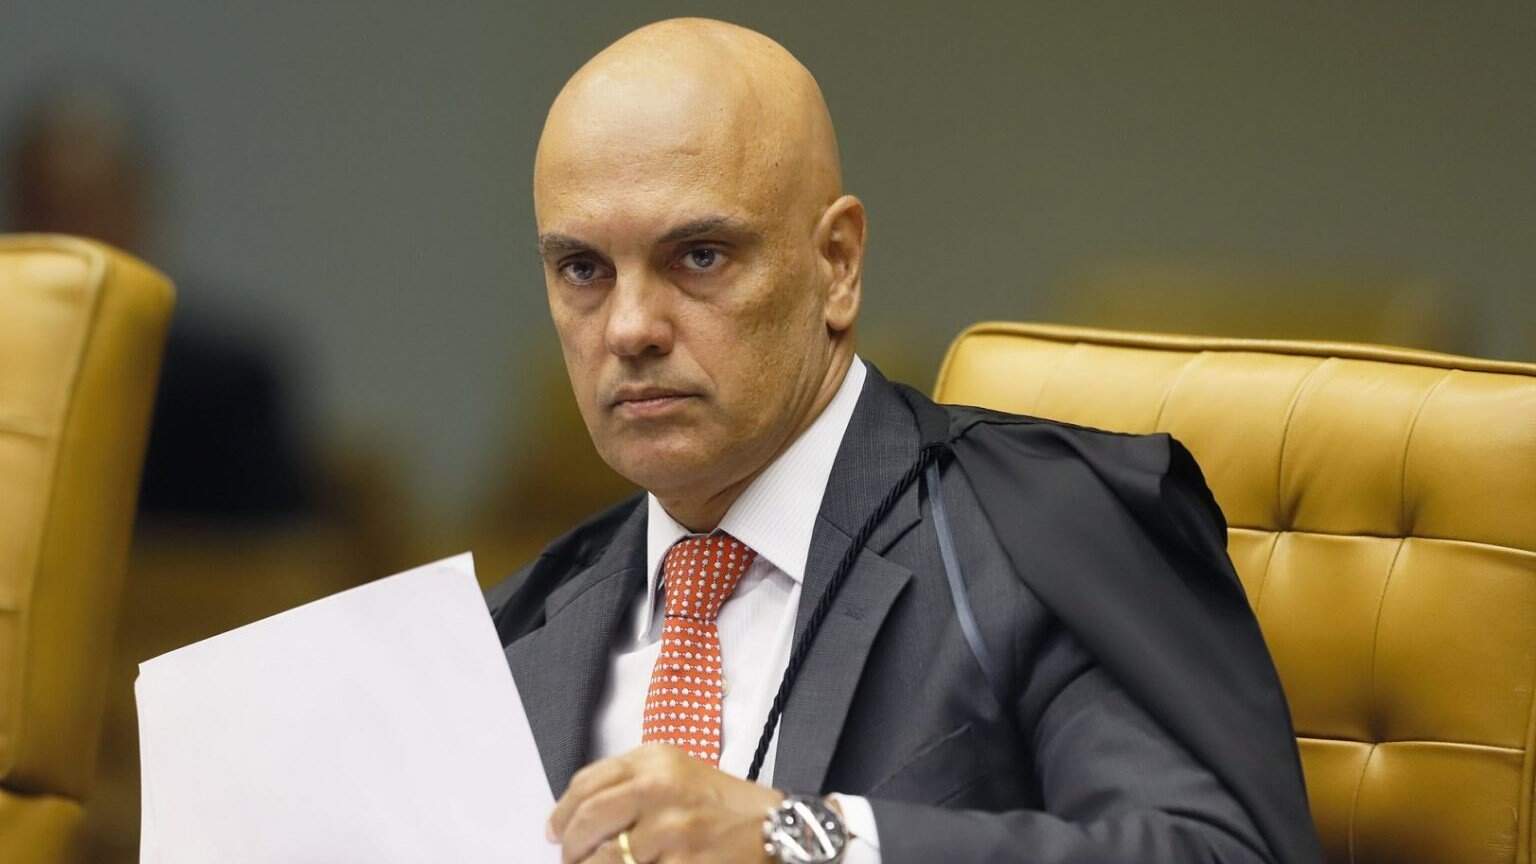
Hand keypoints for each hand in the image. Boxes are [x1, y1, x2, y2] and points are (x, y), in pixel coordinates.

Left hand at [547, 742, 784, 863]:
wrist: (778, 830)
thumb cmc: (728, 808)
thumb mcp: (680, 775)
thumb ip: (633, 784)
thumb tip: (579, 813)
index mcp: (657, 760)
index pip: (588, 782)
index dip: (562, 811)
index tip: (554, 830)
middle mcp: (661, 788)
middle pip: (589, 818)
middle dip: (570, 845)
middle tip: (569, 858)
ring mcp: (671, 829)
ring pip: (605, 858)